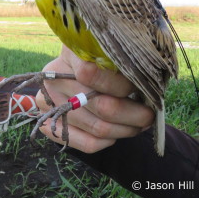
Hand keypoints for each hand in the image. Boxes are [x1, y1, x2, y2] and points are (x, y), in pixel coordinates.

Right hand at [36, 46, 154, 152]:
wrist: (74, 80)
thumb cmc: (105, 65)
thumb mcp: (114, 55)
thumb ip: (128, 64)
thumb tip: (150, 87)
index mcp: (70, 53)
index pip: (92, 73)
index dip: (124, 85)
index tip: (141, 87)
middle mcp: (53, 78)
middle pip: (102, 105)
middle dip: (135, 114)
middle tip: (148, 114)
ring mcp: (48, 104)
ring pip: (99, 128)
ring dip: (126, 130)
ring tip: (137, 124)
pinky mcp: (48, 126)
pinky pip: (88, 144)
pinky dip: (109, 141)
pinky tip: (116, 132)